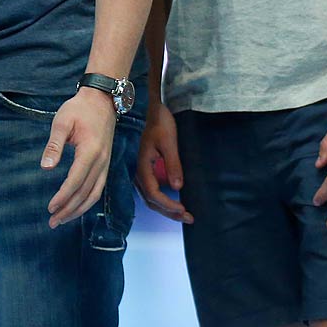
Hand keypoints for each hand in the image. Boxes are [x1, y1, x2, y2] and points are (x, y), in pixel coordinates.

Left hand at [42, 88, 117, 228]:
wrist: (103, 100)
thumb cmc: (79, 108)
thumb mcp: (62, 121)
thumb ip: (54, 145)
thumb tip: (46, 167)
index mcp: (90, 151)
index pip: (76, 181)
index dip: (63, 197)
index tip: (50, 208)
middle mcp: (101, 161)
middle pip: (85, 193)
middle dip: (69, 210)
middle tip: (52, 222)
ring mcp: (106, 163)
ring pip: (94, 194)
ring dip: (78, 209)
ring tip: (62, 219)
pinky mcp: (105, 163)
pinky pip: (98, 188)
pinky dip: (87, 201)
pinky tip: (76, 207)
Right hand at [134, 102, 191, 222]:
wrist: (150, 108)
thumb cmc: (159, 122)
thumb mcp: (169, 141)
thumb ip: (173, 164)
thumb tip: (178, 187)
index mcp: (142, 166)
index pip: (153, 194)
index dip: (168, 205)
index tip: (184, 209)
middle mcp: (138, 172)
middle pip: (151, 200)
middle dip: (169, 212)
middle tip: (188, 218)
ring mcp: (140, 171)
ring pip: (150, 197)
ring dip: (166, 208)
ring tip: (183, 213)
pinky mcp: (145, 168)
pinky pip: (151, 189)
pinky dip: (162, 199)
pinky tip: (173, 200)